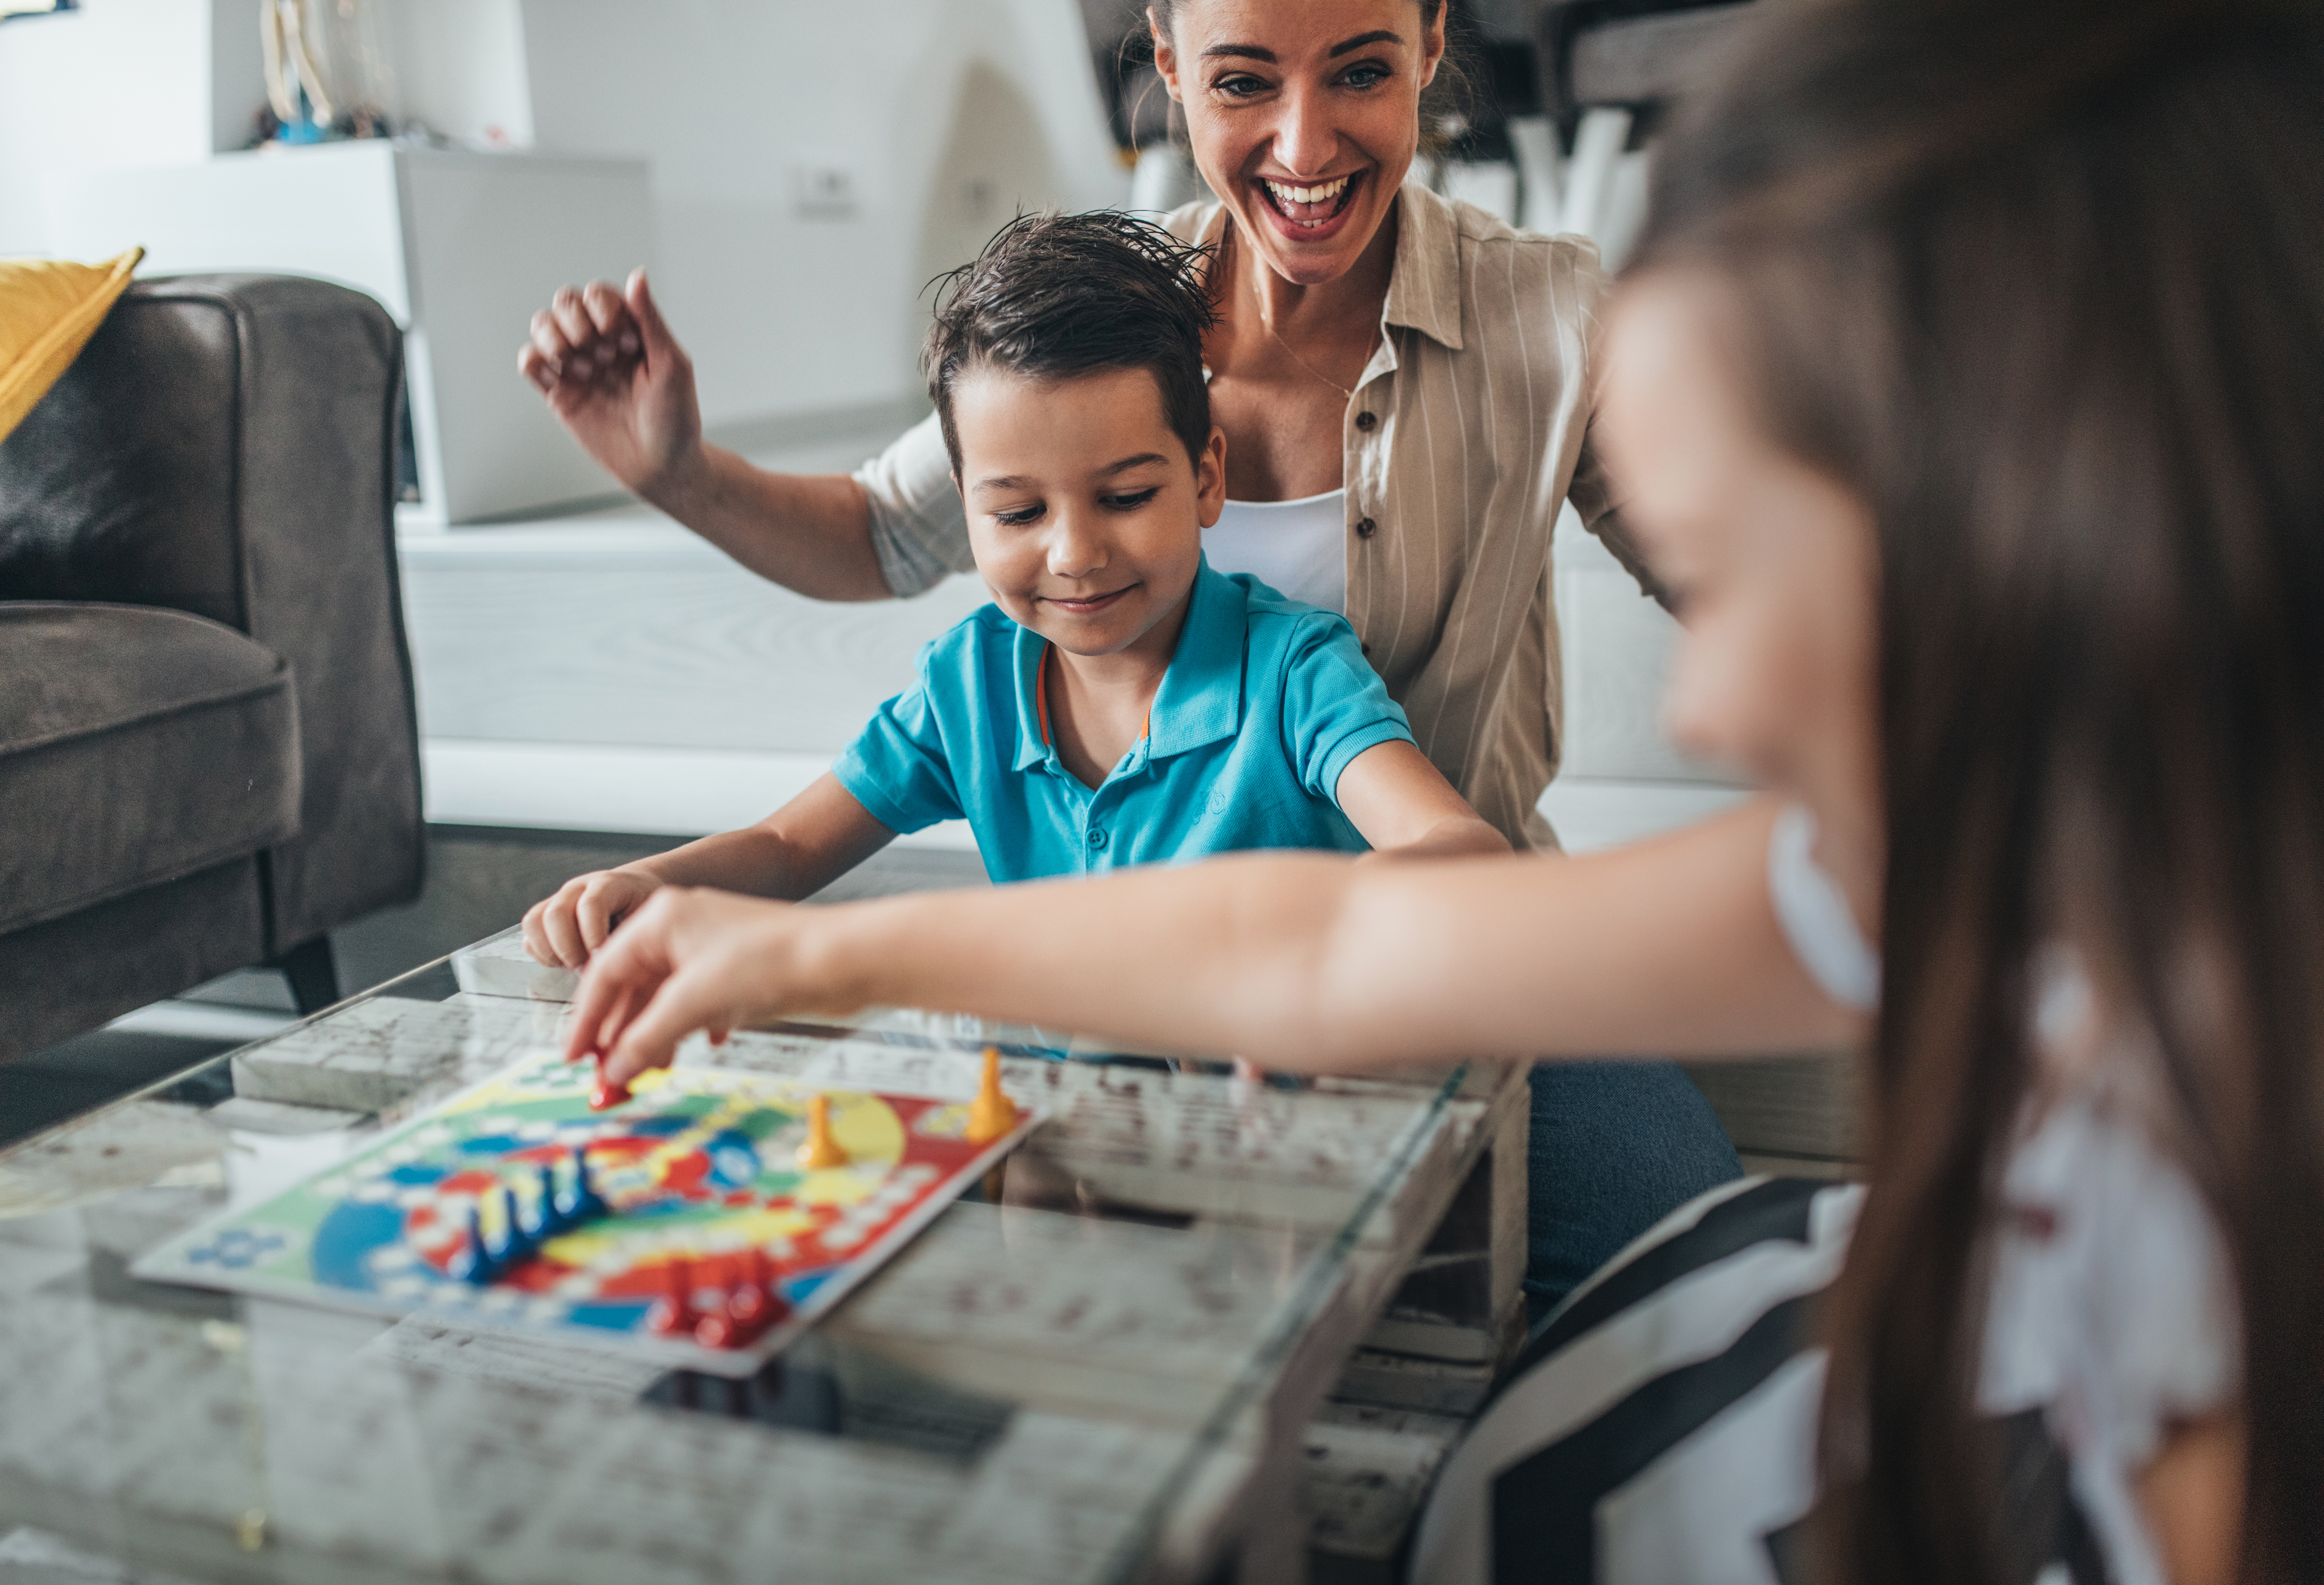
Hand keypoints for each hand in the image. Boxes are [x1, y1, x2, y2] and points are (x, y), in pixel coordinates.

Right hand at [517, 268, 703, 499]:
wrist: (661, 467)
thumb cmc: (675, 418)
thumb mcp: (672, 365)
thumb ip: (650, 320)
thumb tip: (637, 275)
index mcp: (629, 331)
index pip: (599, 294)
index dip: (606, 311)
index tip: (628, 344)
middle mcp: (600, 343)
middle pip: (566, 302)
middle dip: (579, 322)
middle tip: (604, 357)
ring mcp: (576, 366)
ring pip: (543, 325)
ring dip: (556, 338)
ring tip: (583, 368)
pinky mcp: (558, 393)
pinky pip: (529, 362)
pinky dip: (534, 360)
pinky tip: (558, 377)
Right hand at [521, 867, 662, 968]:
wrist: (637, 890)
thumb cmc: (643, 908)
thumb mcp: (648, 918)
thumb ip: (630, 935)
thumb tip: (607, 965)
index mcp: (609, 884)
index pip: (591, 904)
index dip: (593, 936)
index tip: (601, 959)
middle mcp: (578, 888)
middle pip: (555, 914)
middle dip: (568, 949)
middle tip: (585, 968)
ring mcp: (558, 900)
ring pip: (534, 921)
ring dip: (550, 951)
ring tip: (572, 965)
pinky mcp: (546, 916)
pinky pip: (528, 935)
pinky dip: (541, 953)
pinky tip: (563, 961)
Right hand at [564, 888, 862, 1086]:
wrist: (843, 958)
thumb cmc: (772, 960)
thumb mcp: (695, 1002)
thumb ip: (647, 1038)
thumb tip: (614, 1070)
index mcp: (662, 918)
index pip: (605, 972)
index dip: (587, 1019)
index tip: (573, 1057)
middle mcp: (683, 927)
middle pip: (634, 987)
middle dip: (619, 1036)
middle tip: (607, 1080)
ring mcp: (712, 949)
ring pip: (666, 999)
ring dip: (652, 1038)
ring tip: (639, 1078)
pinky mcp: (739, 971)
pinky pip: (697, 1003)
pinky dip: (687, 1029)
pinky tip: (690, 1050)